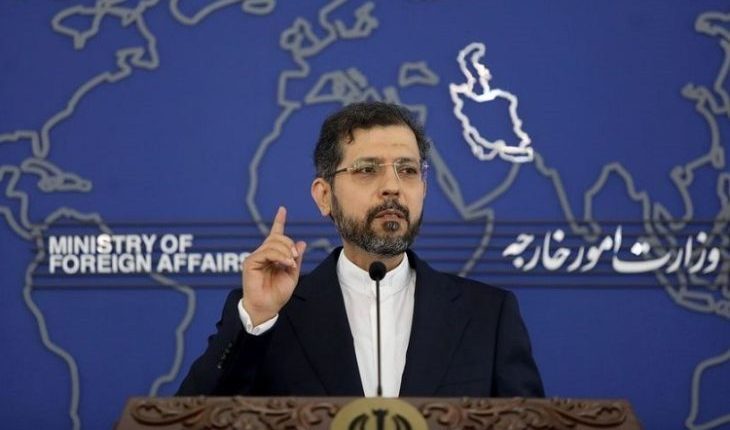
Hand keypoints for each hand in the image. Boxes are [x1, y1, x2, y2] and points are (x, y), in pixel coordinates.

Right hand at [242, 206, 306, 325]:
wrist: (267, 307)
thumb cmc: (278, 294)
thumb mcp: (292, 275)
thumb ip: (296, 259)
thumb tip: (302, 243)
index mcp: (272, 256)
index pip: (275, 234)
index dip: (279, 221)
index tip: (282, 210)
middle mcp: (263, 254)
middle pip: (277, 237)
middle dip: (289, 243)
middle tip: (295, 257)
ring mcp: (255, 257)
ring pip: (273, 242)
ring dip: (285, 251)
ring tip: (290, 262)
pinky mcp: (250, 262)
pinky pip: (266, 252)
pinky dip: (279, 255)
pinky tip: (286, 263)